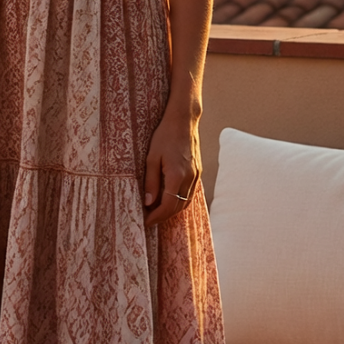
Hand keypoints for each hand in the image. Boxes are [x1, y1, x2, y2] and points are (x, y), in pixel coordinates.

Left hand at [144, 104, 200, 227]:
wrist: (183, 121)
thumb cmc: (164, 136)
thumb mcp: (151, 158)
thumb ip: (151, 182)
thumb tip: (148, 202)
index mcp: (177, 176)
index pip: (168, 205)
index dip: (156, 216)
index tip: (146, 221)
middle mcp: (189, 178)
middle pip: (178, 207)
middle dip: (163, 216)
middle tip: (149, 219)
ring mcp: (196, 175)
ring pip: (186, 202)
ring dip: (172, 210)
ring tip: (157, 212)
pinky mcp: (198, 172)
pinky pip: (190, 193)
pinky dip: (180, 201)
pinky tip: (170, 200)